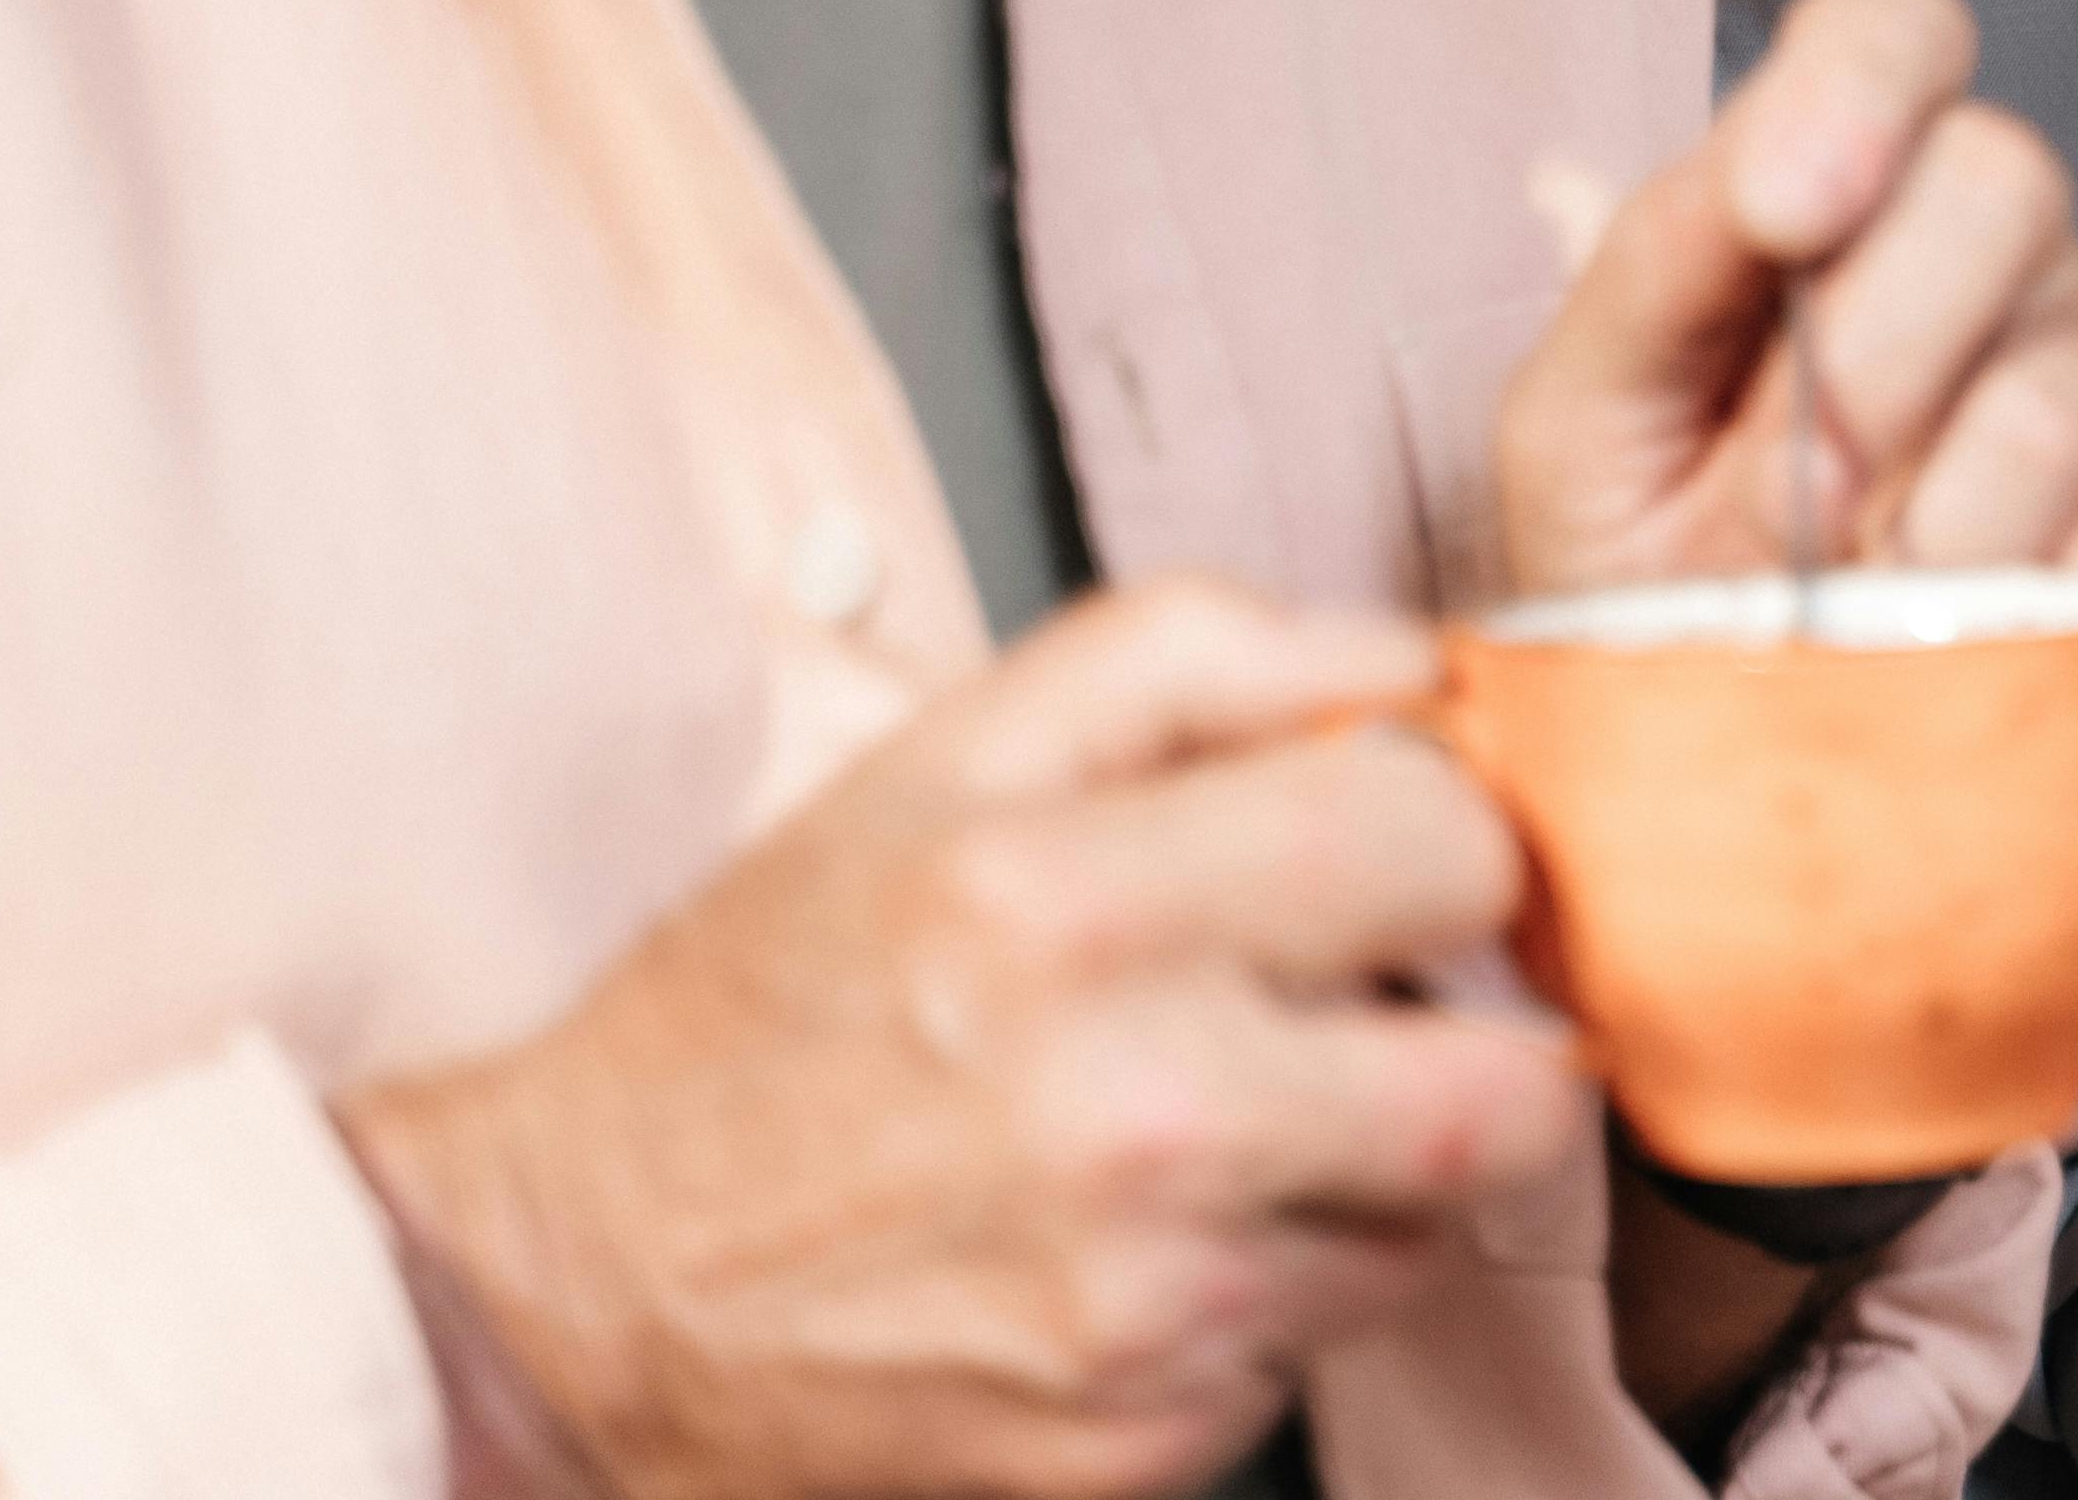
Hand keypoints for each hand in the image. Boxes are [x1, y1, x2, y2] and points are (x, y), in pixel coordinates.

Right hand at [337, 581, 1584, 1499]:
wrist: (567, 1273)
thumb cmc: (769, 998)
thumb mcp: (943, 752)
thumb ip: (1196, 655)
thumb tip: (1414, 660)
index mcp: (1069, 903)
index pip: (1447, 842)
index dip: (1442, 838)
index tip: (1388, 856)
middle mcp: (1127, 1115)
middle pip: (1510, 1087)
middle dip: (1477, 1033)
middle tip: (1380, 1006)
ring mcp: (1143, 1305)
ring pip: (1436, 1223)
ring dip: (1377, 1166)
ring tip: (1238, 1117)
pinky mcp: (1139, 1441)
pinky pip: (1324, 1340)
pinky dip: (1275, 1281)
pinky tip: (1156, 1236)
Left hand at [1495, 0, 2077, 601]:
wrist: (1770, 767)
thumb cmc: (1667, 577)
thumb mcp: (1588, 426)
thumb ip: (1646, 282)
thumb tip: (1710, 199)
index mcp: (1853, 181)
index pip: (1894, 28)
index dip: (1854, 92)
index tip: (1783, 216)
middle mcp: (2008, 236)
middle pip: (2002, 178)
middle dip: (1867, 365)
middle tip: (1799, 507)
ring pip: (2058, 387)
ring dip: (1930, 533)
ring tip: (1872, 605)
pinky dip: (2033, 610)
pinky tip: (1978, 639)